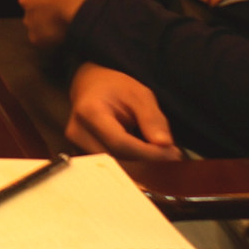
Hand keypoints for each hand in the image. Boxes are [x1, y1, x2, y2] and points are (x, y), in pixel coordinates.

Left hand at [19, 0, 108, 52]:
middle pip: (35, 5)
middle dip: (48, 10)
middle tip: (66, 14)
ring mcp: (30, 18)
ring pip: (37, 24)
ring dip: (50, 27)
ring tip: (69, 29)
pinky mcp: (36, 37)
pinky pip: (44, 41)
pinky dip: (54, 42)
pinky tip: (67, 39)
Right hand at [65, 63, 179, 161]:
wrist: (91, 85)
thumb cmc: (114, 87)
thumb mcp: (139, 94)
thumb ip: (152, 119)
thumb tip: (164, 145)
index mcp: (89, 111)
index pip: (120, 143)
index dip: (148, 152)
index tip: (172, 153)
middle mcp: (78, 131)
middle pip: (117, 156)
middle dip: (146, 156)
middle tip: (170, 151)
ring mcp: (76, 143)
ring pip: (115, 163)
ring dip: (139, 159)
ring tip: (155, 148)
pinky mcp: (80, 152)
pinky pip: (110, 162)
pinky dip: (129, 159)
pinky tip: (140, 150)